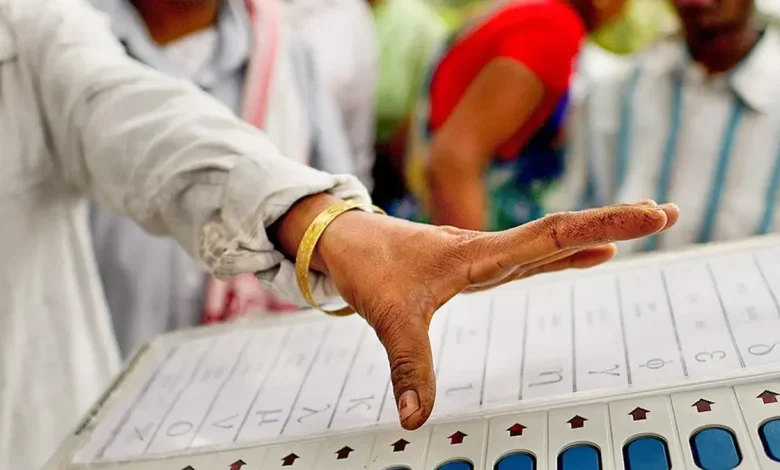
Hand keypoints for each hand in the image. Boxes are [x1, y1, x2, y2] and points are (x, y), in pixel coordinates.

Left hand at [274, 196, 678, 429]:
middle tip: (666, 212)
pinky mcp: (479, 263)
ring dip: (597, 233)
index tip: (648, 215)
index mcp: (480, 254)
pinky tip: (589, 254)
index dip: (602, 226)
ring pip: (551, 241)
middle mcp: (491, 250)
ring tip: (641, 224)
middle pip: (562, 232)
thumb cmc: (369, 267)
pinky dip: (567, 252)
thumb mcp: (389, 316)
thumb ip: (407, 365)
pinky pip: (533, 255)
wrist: (345, 241)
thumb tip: (416, 417)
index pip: (552, 235)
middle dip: (615, 222)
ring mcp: (487, 255)